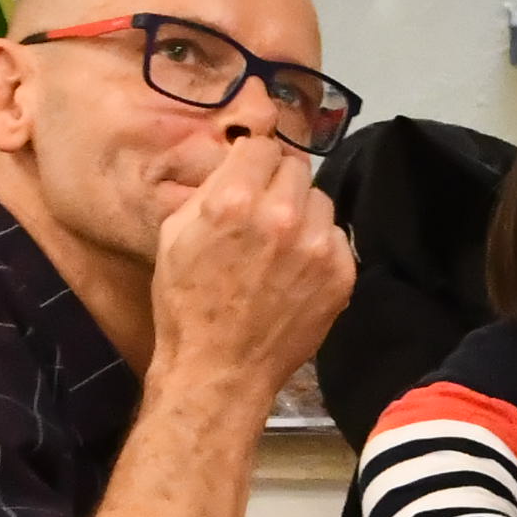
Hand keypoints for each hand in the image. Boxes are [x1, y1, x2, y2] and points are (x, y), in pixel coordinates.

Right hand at [149, 128, 355, 401]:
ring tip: (280, 244)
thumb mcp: (175, 235)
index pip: (261, 146)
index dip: (252, 161)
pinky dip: (319, 246)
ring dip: (303, 213)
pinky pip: (336, 237)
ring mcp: (317, 245)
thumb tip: (238, 161)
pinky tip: (296, 270)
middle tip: (263, 212)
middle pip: (295, 168)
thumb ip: (210, 188)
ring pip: (320, 200)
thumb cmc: (187, 305)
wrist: (220, 369)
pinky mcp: (341, 273)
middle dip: (278, 184)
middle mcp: (282, 214)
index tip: (249, 175)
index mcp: (234, 199)